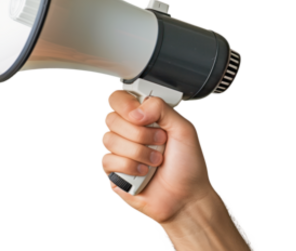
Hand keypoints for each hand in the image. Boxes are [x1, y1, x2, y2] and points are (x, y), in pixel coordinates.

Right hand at [99, 89, 217, 224]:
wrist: (186, 197)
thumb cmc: (189, 165)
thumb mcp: (185, 129)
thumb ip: (162, 108)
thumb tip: (137, 109)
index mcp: (145, 117)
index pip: (118, 98)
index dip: (125, 104)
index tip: (141, 117)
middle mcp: (129, 132)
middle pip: (110, 118)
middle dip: (138, 133)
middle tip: (159, 141)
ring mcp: (119, 151)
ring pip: (107, 139)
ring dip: (137, 151)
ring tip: (155, 160)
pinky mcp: (113, 171)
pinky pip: (107, 161)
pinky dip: (129, 166)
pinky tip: (144, 172)